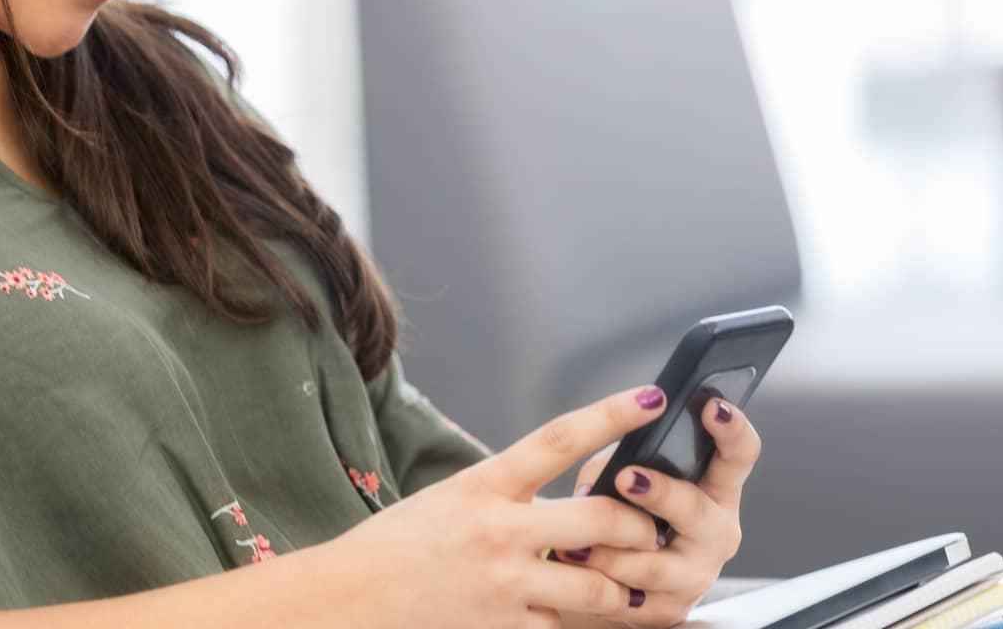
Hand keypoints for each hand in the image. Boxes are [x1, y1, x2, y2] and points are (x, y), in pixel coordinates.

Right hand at [328, 385, 672, 628]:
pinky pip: (560, 625)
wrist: (350, 600)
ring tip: (620, 585)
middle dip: (639, 525)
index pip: (560, 439)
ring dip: (616, 588)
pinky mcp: (503, 628)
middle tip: (650, 527)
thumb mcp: (451, 498)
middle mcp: (499, 531)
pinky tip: (561, 613)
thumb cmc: (398, 546)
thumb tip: (561, 496)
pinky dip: (567, 620)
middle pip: (600, 518)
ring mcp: (504, 585)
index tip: (653, 398)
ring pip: (596, 587)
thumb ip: (506, 494)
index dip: (613, 415)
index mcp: (484, 484)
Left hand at [557, 398, 761, 627]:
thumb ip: (620, 461)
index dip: (733, 429)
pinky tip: (581, 570)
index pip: (740, 454)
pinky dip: (601, 582)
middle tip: (628, 477)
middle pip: (698, 511)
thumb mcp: (624, 475)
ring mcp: (697, 574)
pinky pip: (634, 599)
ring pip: (658, 564)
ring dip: (613, 549)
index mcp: (715, 489)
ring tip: (579, 539)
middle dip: (661, 493)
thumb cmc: (620, 513)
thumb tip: (609, 469)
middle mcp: (716, 532)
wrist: (607, 578)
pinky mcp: (669, 609)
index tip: (712, 407)